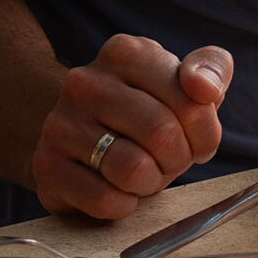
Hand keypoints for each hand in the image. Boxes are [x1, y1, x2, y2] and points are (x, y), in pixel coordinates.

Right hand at [32, 35, 233, 220]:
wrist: (77, 138)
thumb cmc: (145, 112)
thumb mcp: (182, 81)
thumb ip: (211, 69)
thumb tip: (205, 89)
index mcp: (124, 52)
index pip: (190, 98)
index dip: (205, 132)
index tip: (195, 138)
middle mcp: (85, 82)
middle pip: (162, 133)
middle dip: (177, 159)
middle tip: (167, 160)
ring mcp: (60, 124)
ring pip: (132, 169)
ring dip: (150, 183)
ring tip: (142, 174)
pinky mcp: (46, 167)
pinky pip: (105, 200)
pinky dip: (124, 205)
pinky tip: (118, 190)